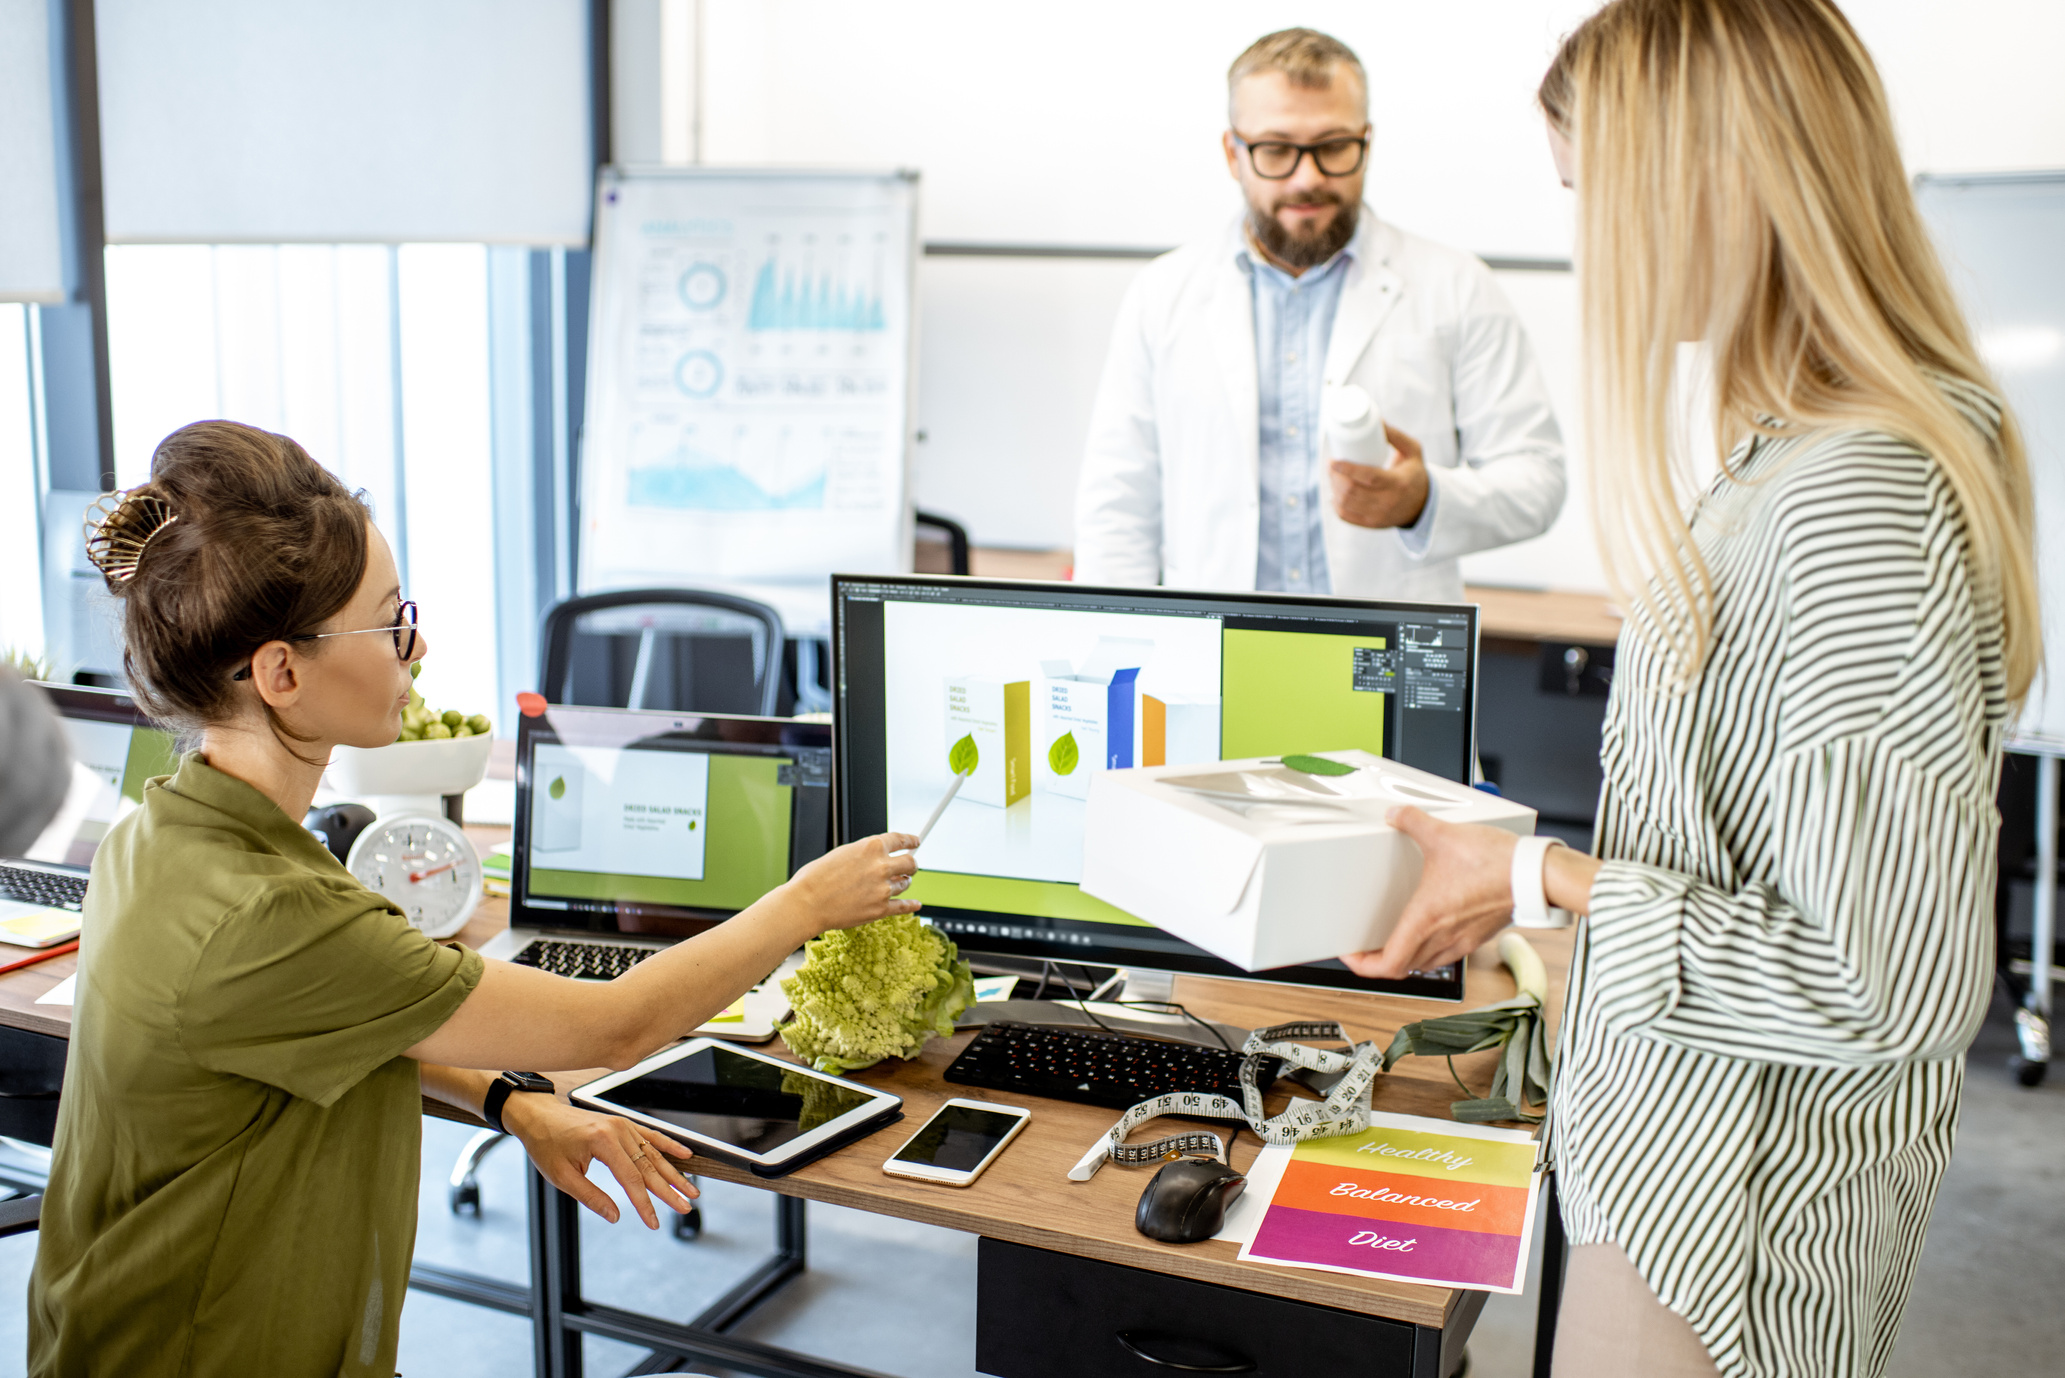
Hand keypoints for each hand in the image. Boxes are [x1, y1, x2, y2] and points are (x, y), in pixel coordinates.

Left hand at [502, 1091, 697, 1228]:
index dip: (645, 1203)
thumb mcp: (562, 1177)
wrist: (539, 1117)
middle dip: (669, 1190)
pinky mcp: (622, 1124)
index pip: (632, 1179)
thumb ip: (591, 1197)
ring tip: (691, 1189)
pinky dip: (669, 1145)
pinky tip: (685, 1154)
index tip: (654, 1222)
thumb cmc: (546, 1145)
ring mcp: (622, 1125)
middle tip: (685, 1208)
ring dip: (674, 1172)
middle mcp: (618, 1130)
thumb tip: (614, 1216)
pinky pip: (651, 1135)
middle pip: (649, 1166)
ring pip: (654, 1153)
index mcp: (603, 1142)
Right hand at [784, 832, 921, 933]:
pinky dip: (911, 906)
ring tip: (895, 884)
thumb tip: (876, 856)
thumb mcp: (842, 853)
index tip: (915, 841)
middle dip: (911, 864)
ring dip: (902, 883)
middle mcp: (881, 866)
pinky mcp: (880, 910)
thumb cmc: (815, 878)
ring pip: (905, 884)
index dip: (911, 840)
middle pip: (910, 863)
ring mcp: (883, 889)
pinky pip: (903, 907)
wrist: (805, 904)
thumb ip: (863, 854)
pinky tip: (915, 904)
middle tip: (909, 867)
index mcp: (871, 847)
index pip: (900, 839)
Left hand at [1330, 424, 1429, 528]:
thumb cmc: (1414, 472)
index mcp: (1398, 483)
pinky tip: (1334, 494)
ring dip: (1334, 489)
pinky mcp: (1372, 524)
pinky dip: (1336, 505)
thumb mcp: (1413, 450)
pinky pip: (1347, 516)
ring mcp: (1379, 516)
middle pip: (1352, 491)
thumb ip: (1395, 435)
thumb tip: (1375, 418)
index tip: (1332, 460)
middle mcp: (1388, 502)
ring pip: (1346, 504)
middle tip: (1331, 465)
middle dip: (1335, 477)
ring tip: (1333, 476)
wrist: (1423, 504)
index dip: (1346, 468)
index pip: (1368, 477)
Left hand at [1340, 806, 1517, 979]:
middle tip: (1365, 947)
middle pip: (1402, 967)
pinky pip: (1446, 953)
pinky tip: (1430, 927)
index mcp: (1426, 920)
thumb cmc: (1496, 864)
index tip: (1350, 953)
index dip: (1362, 965)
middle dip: (1378, 961)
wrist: (1536, 875)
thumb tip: (1396, 815)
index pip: (1387, 965)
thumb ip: (1413, 822)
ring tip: (1393, 939)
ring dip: (1405, 956)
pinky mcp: (1478, 936)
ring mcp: (1463, 941)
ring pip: (1424, 963)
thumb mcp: (1444, 835)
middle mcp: (1443, 937)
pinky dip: (1429, 948)